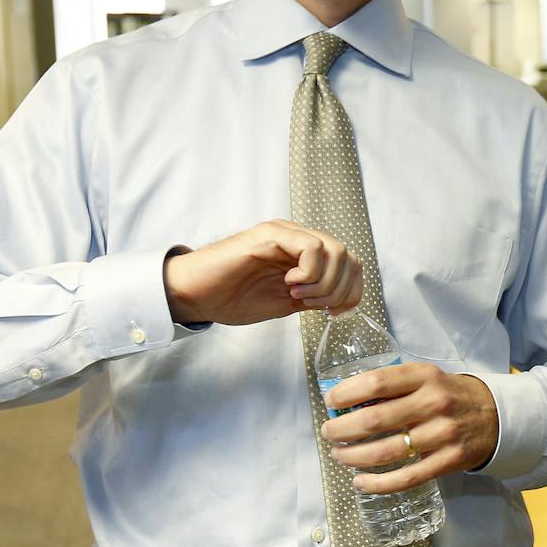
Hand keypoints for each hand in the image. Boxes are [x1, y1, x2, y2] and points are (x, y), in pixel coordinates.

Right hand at [163, 220, 361, 324]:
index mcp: (304, 254)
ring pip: (335, 250)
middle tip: (311, 305)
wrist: (195, 295)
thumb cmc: (233, 298)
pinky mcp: (270, 234)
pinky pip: (311, 247)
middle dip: (338, 290)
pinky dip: (309, 272)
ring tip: (297, 295)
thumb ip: (313, 298)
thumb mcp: (285, 304)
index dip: (351, 291)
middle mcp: (298, 238)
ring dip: (323, 282)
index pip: (349, 263)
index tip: (333, 312)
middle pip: (347, 256)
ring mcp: (286, 233)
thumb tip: (340, 301)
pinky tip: (290, 284)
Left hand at [319, 363, 499, 492]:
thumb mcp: (426, 377)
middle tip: (328, 432)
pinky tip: (360, 482)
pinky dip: (377, 484)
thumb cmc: (449, 394)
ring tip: (339, 455)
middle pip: (374, 420)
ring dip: (353, 456)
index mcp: (424, 376)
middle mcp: (433, 403)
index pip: (377, 382)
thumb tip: (347, 403)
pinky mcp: (447, 461)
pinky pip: (406, 478)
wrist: (495, 416)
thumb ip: (394, 386)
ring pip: (386, 451)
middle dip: (341, 429)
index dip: (346, 393)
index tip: (330, 401)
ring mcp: (442, 434)